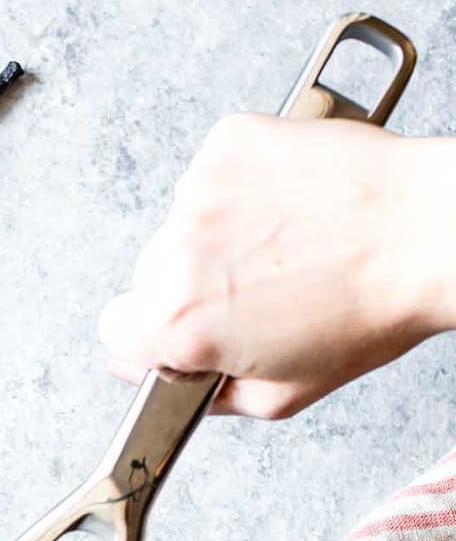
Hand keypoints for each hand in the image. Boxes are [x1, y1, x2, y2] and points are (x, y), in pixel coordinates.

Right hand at [99, 114, 455, 417]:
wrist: (426, 231)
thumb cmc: (367, 311)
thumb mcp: (281, 397)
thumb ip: (211, 394)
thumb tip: (188, 379)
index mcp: (180, 324)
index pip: (115, 335)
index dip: (150, 342)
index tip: (181, 336)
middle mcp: (177, 252)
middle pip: (148, 277)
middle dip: (189, 288)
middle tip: (254, 294)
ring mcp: (199, 190)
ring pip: (182, 225)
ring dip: (218, 236)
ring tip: (284, 247)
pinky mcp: (227, 143)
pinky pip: (212, 176)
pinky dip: (241, 190)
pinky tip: (288, 208)